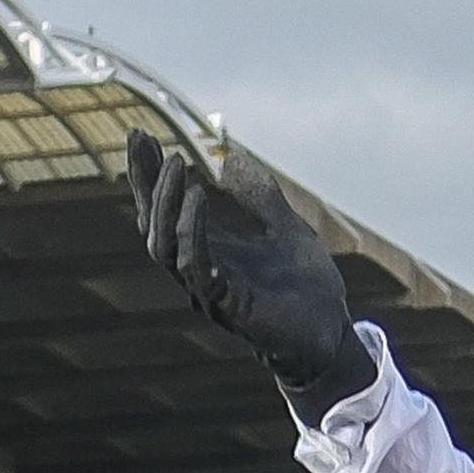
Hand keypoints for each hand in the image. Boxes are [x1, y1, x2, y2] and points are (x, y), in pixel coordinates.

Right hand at [126, 132, 373, 405]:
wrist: (332, 337)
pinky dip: (192, 229)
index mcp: (208, 253)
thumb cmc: (307, 291)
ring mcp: (208, 291)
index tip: (141, 135)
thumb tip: (233, 161)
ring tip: (177, 164)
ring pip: (163, 246)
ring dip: (166, 202)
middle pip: (151, 226)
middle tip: (142, 139)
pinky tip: (199, 195)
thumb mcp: (286, 229)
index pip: (164, 212)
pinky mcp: (226, 305)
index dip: (149, 176)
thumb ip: (261, 198)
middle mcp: (198, 273)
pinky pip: (196, 265)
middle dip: (144, 182)